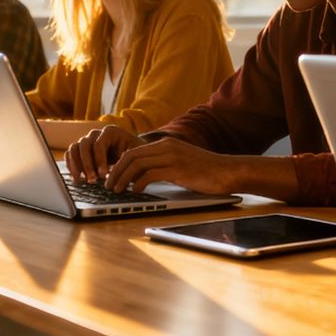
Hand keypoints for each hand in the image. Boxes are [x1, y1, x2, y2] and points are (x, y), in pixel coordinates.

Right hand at [66, 126, 142, 183]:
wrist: (130, 154)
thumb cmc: (135, 154)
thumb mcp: (136, 154)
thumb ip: (128, 159)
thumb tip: (119, 170)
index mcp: (110, 131)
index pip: (99, 144)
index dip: (99, 160)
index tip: (103, 176)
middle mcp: (96, 134)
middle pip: (84, 145)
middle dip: (87, 165)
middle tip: (92, 181)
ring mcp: (87, 141)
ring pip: (74, 149)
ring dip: (76, 165)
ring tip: (82, 181)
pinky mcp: (81, 150)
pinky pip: (70, 154)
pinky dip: (71, 166)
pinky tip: (77, 178)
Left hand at [102, 137, 236, 194]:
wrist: (227, 171)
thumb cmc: (206, 171)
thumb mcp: (181, 163)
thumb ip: (163, 165)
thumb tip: (142, 177)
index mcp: (166, 144)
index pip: (134, 151)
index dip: (119, 164)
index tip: (112, 177)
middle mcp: (167, 146)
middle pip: (131, 155)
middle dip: (115, 171)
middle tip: (108, 185)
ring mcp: (172, 156)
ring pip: (137, 164)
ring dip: (122, 178)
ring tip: (116, 190)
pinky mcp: (178, 169)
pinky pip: (150, 174)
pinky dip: (138, 183)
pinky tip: (135, 191)